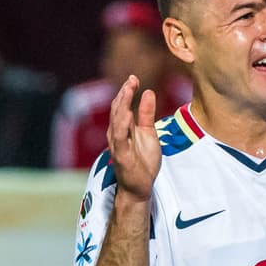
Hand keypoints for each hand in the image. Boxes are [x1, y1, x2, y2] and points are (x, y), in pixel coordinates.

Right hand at [107, 75, 160, 203]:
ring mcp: (117, 144)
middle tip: (131, 79)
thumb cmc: (143, 162)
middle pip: (118, 109)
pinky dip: (123, 125)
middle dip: (124, 93)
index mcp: (123, 128)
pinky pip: (120, 138)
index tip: (134, 78)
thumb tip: (149, 92)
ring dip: (122, 104)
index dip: (127, 91)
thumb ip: (147, 114)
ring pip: (117, 120)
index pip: (122, 105)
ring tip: (128, 89)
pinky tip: (128, 114)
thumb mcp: (149, 133)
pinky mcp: (122, 155)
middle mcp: (116, 134)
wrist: (140, 187)